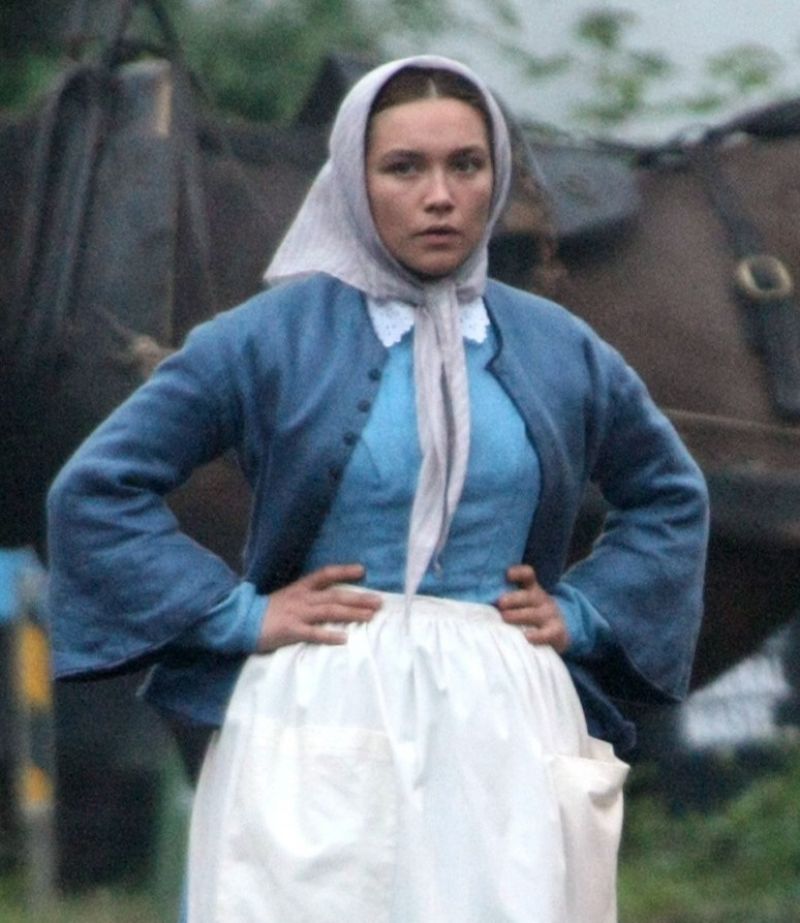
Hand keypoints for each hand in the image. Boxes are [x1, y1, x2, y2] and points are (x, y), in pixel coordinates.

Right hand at [256, 564, 381, 651]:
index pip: (325, 574)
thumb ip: (306, 599)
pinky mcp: (291, 630)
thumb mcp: (287, 598)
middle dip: (359, 598)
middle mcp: (302, 598)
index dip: (344, 571)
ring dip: (352, 613)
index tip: (362, 570)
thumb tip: (330, 601)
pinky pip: (313, 633)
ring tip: (370, 617)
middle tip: (379, 601)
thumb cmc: (266, 612)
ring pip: (329, 611)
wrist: (240, 621)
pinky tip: (344, 638)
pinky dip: (329, 635)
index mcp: (300, 588)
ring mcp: (297, 613)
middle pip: (335, 595)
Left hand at [496, 564, 569, 652]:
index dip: (519, 573)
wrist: (560, 629)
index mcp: (532, 589)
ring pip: (534, 614)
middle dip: (513, 598)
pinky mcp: (556, 631)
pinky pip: (547, 633)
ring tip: (505, 617)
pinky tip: (527, 637)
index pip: (528, 575)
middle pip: (528, 596)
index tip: (508, 574)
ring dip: (519, 615)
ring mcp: (549, 615)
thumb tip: (477, 599)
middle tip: (500, 602)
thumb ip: (506, 599)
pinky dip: (538, 636)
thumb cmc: (531, 614)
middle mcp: (541, 599)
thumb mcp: (523, 602)